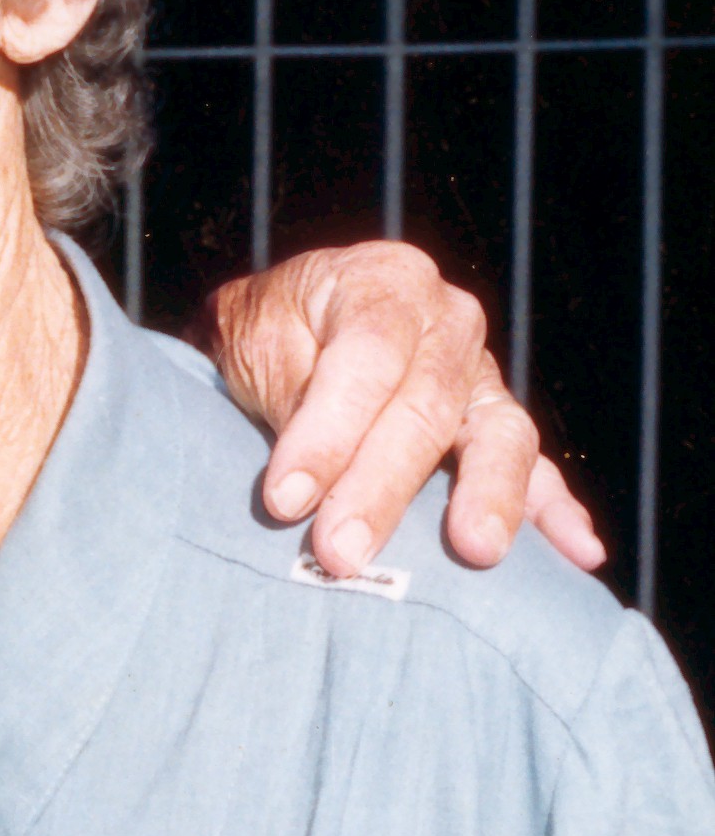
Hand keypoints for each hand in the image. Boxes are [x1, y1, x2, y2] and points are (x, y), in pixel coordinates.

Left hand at [205, 240, 604, 578]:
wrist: (290, 324)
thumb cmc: (270, 335)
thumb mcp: (258, 342)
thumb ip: (293, 401)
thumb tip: (308, 486)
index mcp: (385, 282)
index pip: (366, 358)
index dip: (328, 432)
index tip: (285, 499)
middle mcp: (447, 320)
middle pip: (426, 406)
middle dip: (382, 487)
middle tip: (341, 552)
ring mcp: (480, 375)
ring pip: (496, 434)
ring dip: (488, 496)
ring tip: (478, 550)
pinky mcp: (494, 424)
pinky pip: (533, 466)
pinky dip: (553, 510)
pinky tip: (577, 551)